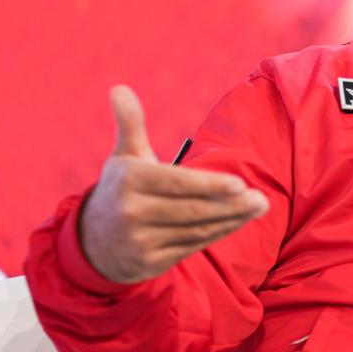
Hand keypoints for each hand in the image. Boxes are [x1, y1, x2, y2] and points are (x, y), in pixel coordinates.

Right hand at [79, 85, 269, 283]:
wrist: (91, 243)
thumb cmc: (119, 190)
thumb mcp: (123, 157)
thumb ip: (130, 123)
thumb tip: (119, 88)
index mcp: (128, 181)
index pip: (177, 183)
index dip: (210, 185)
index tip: (240, 184)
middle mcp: (131, 213)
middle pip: (191, 210)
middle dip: (230, 205)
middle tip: (261, 199)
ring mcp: (139, 241)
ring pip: (196, 230)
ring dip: (231, 220)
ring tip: (259, 207)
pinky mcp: (149, 263)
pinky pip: (191, 246)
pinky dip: (218, 233)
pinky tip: (238, 221)